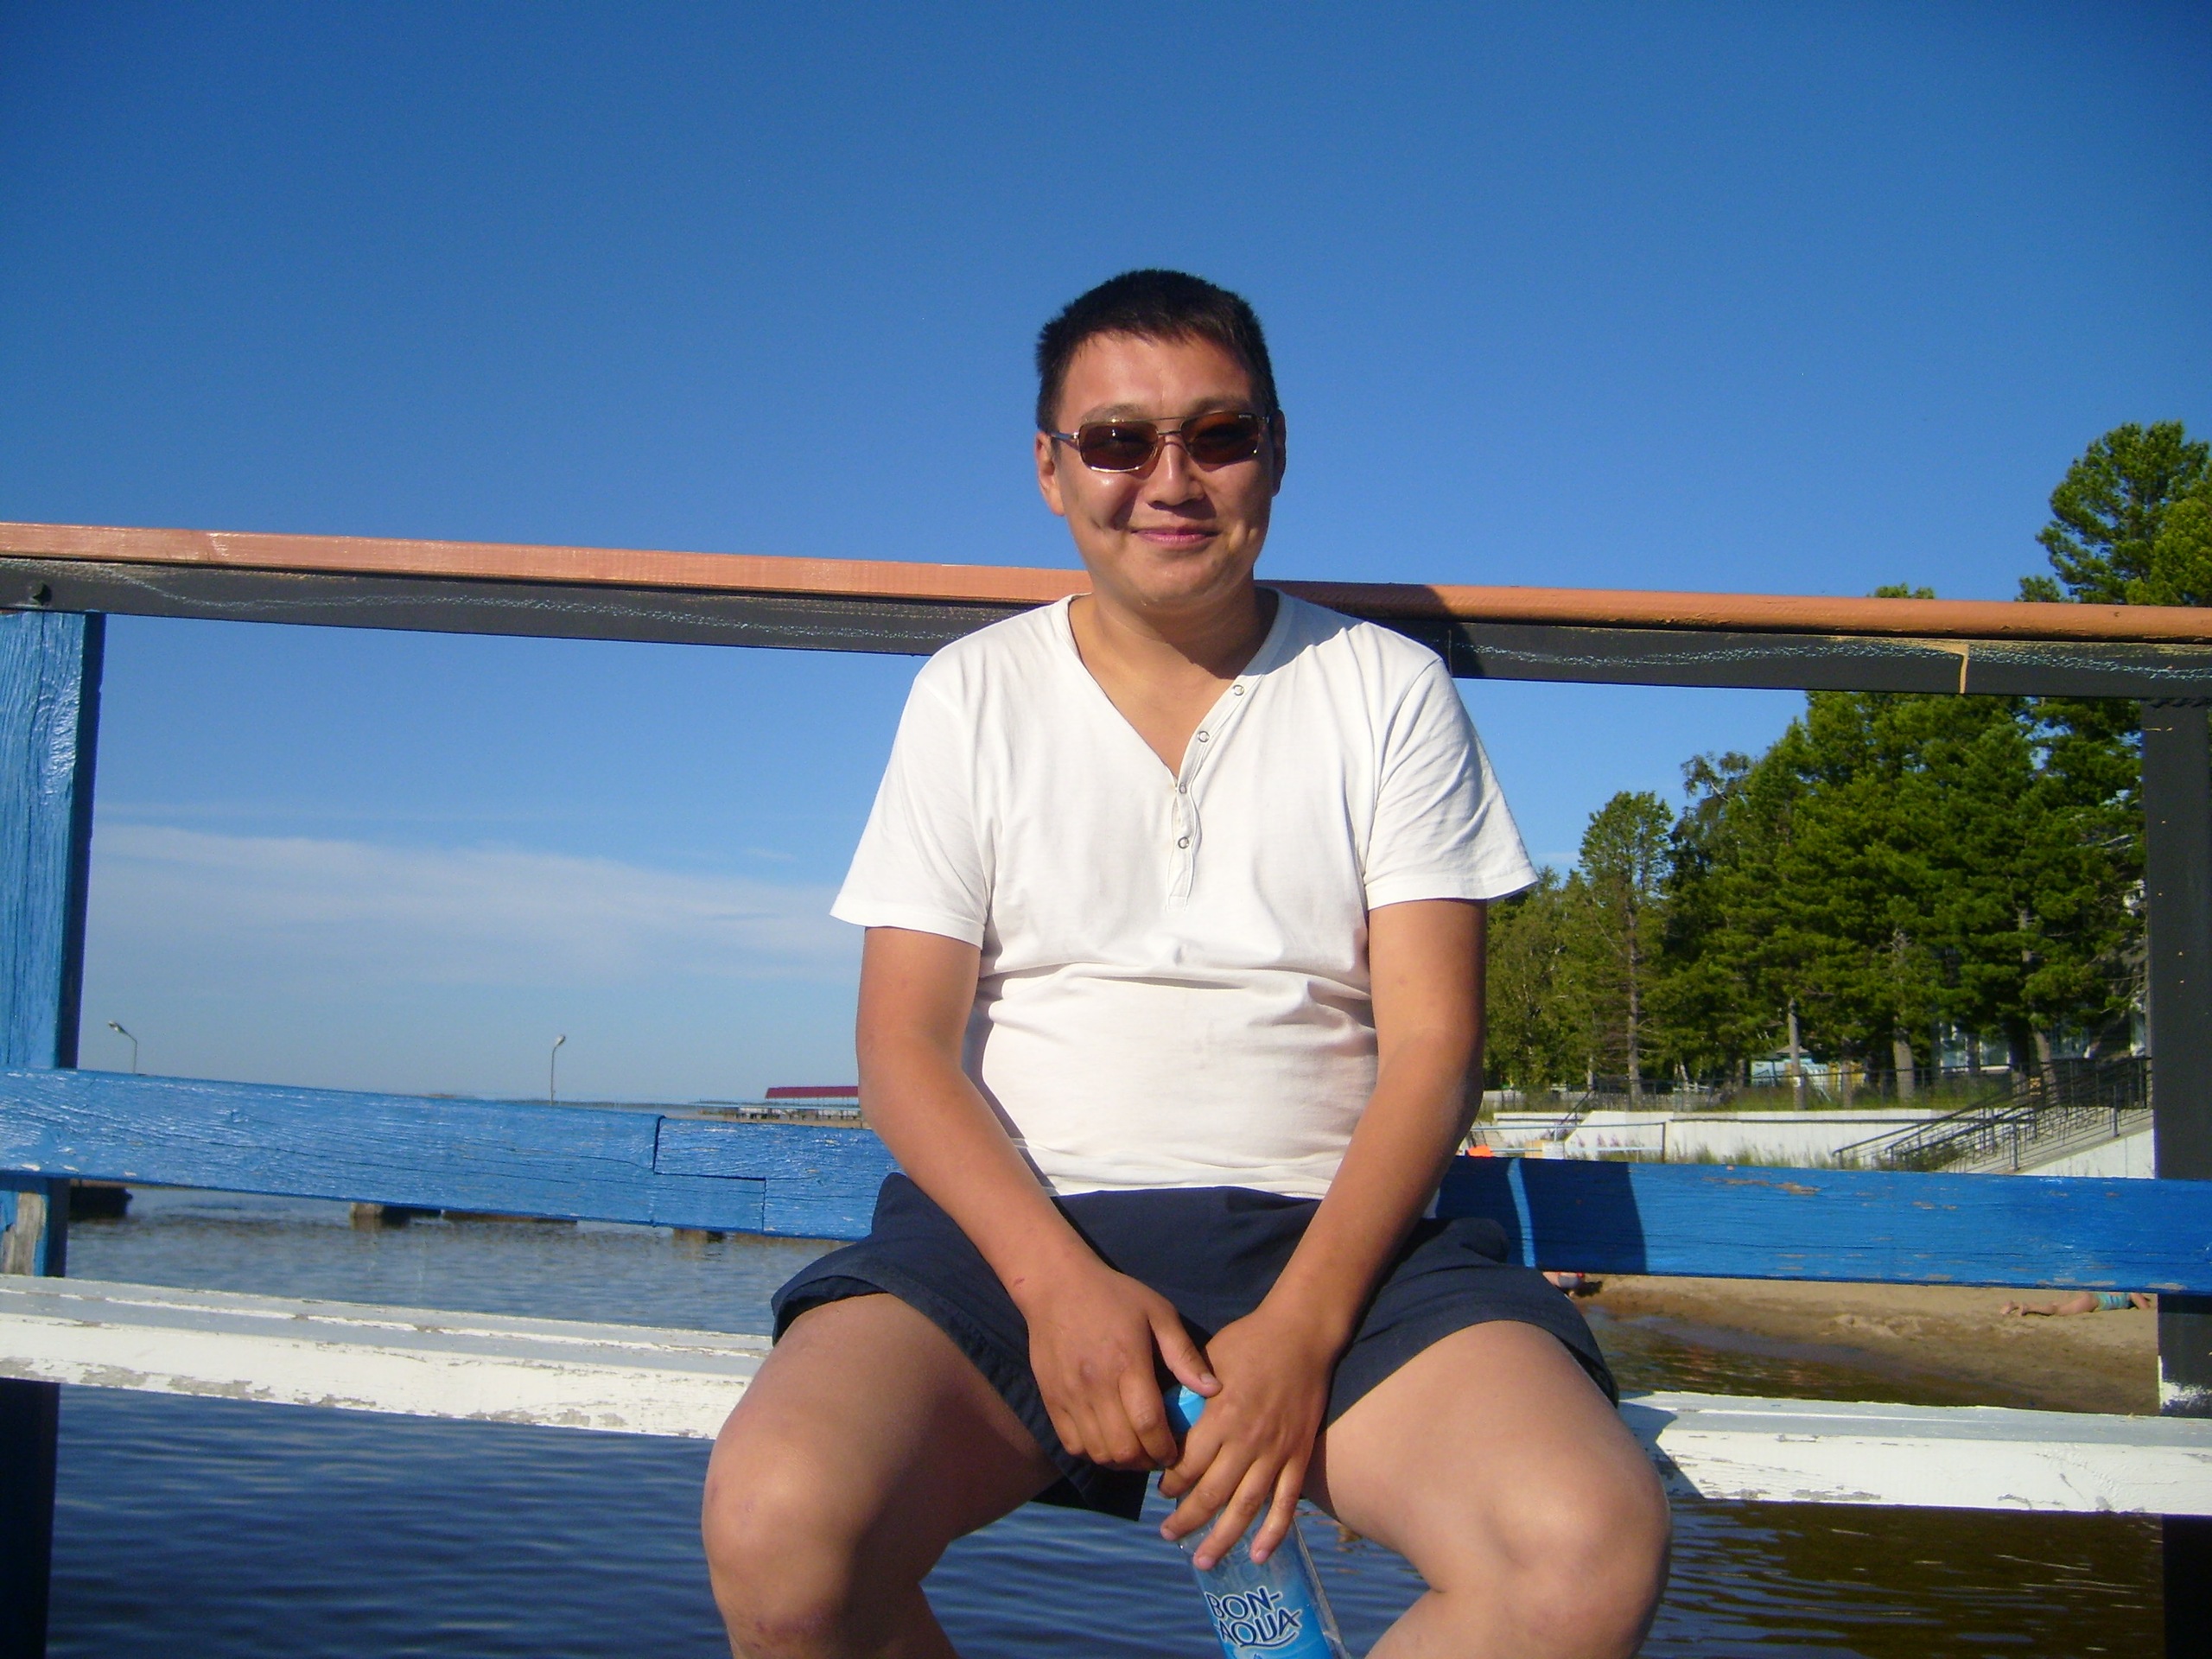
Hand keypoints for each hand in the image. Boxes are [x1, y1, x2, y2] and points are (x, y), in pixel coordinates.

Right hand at [1018, 1257, 1215, 1471]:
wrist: (1057, 1285)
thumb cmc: (1114, 1296)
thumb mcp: (1158, 1313)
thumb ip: (1184, 1354)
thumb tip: (1214, 1390)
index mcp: (1127, 1363)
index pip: (1148, 1424)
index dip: (1165, 1448)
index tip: (1176, 1453)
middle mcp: (1096, 1385)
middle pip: (1122, 1448)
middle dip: (1146, 1460)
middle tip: (1157, 1453)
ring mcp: (1070, 1395)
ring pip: (1097, 1452)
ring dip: (1120, 1460)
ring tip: (1135, 1450)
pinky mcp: (1051, 1400)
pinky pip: (1072, 1444)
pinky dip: (1092, 1452)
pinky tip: (1106, 1440)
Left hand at [1158, 1299, 1339, 1568]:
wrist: (1301, 1333)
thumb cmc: (1250, 1340)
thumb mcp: (1209, 1359)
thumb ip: (1187, 1392)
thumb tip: (1161, 1417)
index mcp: (1221, 1415)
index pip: (1188, 1464)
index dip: (1170, 1483)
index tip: (1160, 1491)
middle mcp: (1247, 1440)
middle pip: (1212, 1494)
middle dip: (1186, 1519)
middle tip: (1167, 1535)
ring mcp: (1276, 1451)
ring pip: (1246, 1507)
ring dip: (1223, 1537)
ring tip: (1203, 1560)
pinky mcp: (1299, 1455)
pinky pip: (1286, 1502)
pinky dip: (1273, 1532)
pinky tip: (1258, 1555)